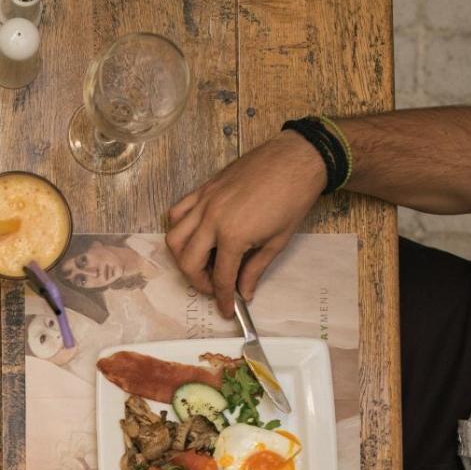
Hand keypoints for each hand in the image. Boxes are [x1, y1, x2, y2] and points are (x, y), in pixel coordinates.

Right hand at [165, 132, 325, 317]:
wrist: (296, 160)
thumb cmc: (293, 199)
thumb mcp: (278, 241)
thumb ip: (255, 268)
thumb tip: (245, 291)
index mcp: (234, 235)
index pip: (221, 277)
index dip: (223, 298)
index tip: (226, 309)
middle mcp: (212, 219)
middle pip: (188, 261)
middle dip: (198, 281)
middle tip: (213, 287)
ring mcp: (205, 202)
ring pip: (174, 237)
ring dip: (182, 257)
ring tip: (198, 262)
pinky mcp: (204, 189)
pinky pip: (178, 211)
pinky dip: (179, 227)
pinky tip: (194, 234)